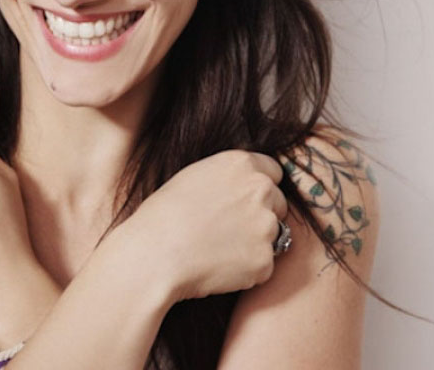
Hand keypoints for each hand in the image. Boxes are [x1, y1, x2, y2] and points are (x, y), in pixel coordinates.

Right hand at [122, 150, 288, 301]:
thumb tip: (244, 187)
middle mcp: (261, 190)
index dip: (259, 188)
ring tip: (218, 250)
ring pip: (273, 236)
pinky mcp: (265, 260)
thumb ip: (229, 177)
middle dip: (261, 215)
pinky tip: (219, 267)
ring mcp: (266, 226)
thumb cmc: (164, 215)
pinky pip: (263, 266)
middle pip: (278, 204)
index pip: (273, 172)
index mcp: (242, 164)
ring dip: (255, 243)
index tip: (245, 202)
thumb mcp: (195, 177)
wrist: (154, 254)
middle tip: (229, 230)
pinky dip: (247, 270)